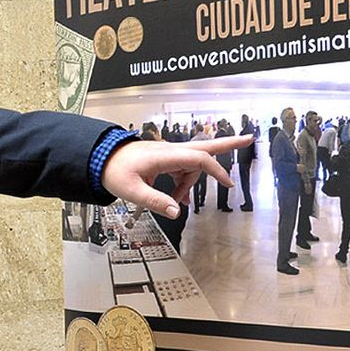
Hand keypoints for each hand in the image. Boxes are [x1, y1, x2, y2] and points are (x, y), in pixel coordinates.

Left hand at [101, 134, 250, 216]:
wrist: (99, 159)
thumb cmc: (114, 171)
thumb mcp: (132, 191)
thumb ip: (155, 201)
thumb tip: (176, 211)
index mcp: (164, 155)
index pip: (197, 159)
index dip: (215, 170)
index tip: (227, 183)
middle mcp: (169, 151)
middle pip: (205, 146)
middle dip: (228, 143)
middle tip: (250, 139)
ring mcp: (168, 154)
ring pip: (191, 166)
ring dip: (190, 185)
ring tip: (179, 201)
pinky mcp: (164, 159)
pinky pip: (182, 170)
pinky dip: (183, 183)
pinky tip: (177, 198)